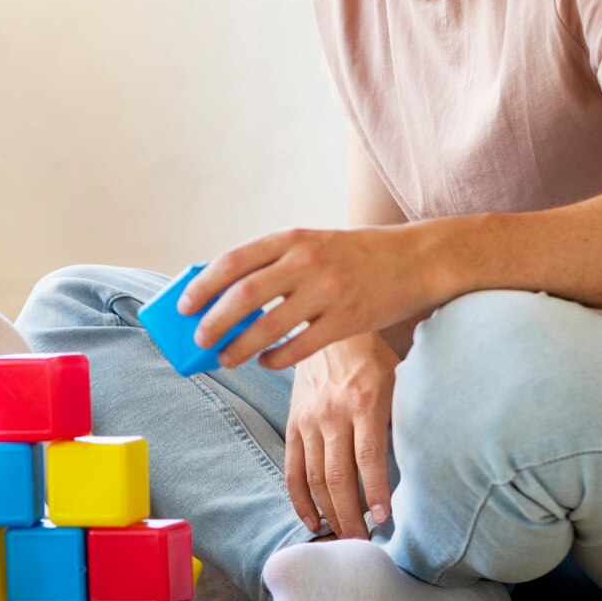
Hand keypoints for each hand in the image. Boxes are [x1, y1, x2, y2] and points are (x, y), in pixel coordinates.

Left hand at [182, 222, 450, 369]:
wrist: (417, 259)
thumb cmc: (353, 255)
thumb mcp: (311, 244)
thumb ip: (273, 263)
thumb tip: (222, 295)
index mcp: (291, 238)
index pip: (233, 262)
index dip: (203, 285)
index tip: (184, 305)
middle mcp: (306, 261)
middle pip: (243, 296)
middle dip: (214, 321)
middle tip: (199, 339)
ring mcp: (328, 291)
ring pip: (268, 326)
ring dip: (239, 347)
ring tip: (224, 359)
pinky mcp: (348, 320)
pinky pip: (301, 347)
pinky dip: (276, 358)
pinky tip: (265, 362)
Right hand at [285, 333, 397, 536]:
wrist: (328, 330)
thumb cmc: (372, 358)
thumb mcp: (397, 380)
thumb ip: (402, 417)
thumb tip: (423, 462)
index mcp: (363, 403)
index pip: (367, 457)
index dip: (373, 492)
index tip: (383, 520)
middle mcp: (332, 414)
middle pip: (336, 476)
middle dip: (349, 516)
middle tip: (363, 544)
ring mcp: (308, 420)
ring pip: (313, 478)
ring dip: (328, 513)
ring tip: (343, 539)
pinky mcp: (293, 423)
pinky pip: (292, 468)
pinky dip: (300, 498)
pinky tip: (312, 521)